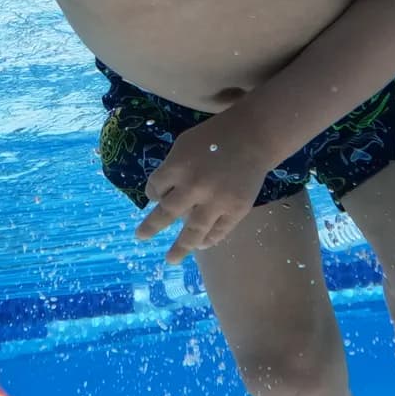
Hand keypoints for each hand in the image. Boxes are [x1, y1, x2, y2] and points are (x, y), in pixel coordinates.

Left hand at [134, 111, 273, 264]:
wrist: (253, 136)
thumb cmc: (215, 137)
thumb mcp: (184, 144)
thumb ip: (172, 168)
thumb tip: (160, 196)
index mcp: (178, 167)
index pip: (156, 188)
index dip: (154, 193)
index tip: (157, 197)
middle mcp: (194, 187)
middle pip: (167, 213)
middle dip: (151, 227)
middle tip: (141, 236)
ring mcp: (217, 201)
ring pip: (193, 231)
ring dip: (180, 247)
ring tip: (171, 259)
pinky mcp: (236, 209)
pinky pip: (219, 231)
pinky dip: (209, 240)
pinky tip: (201, 245)